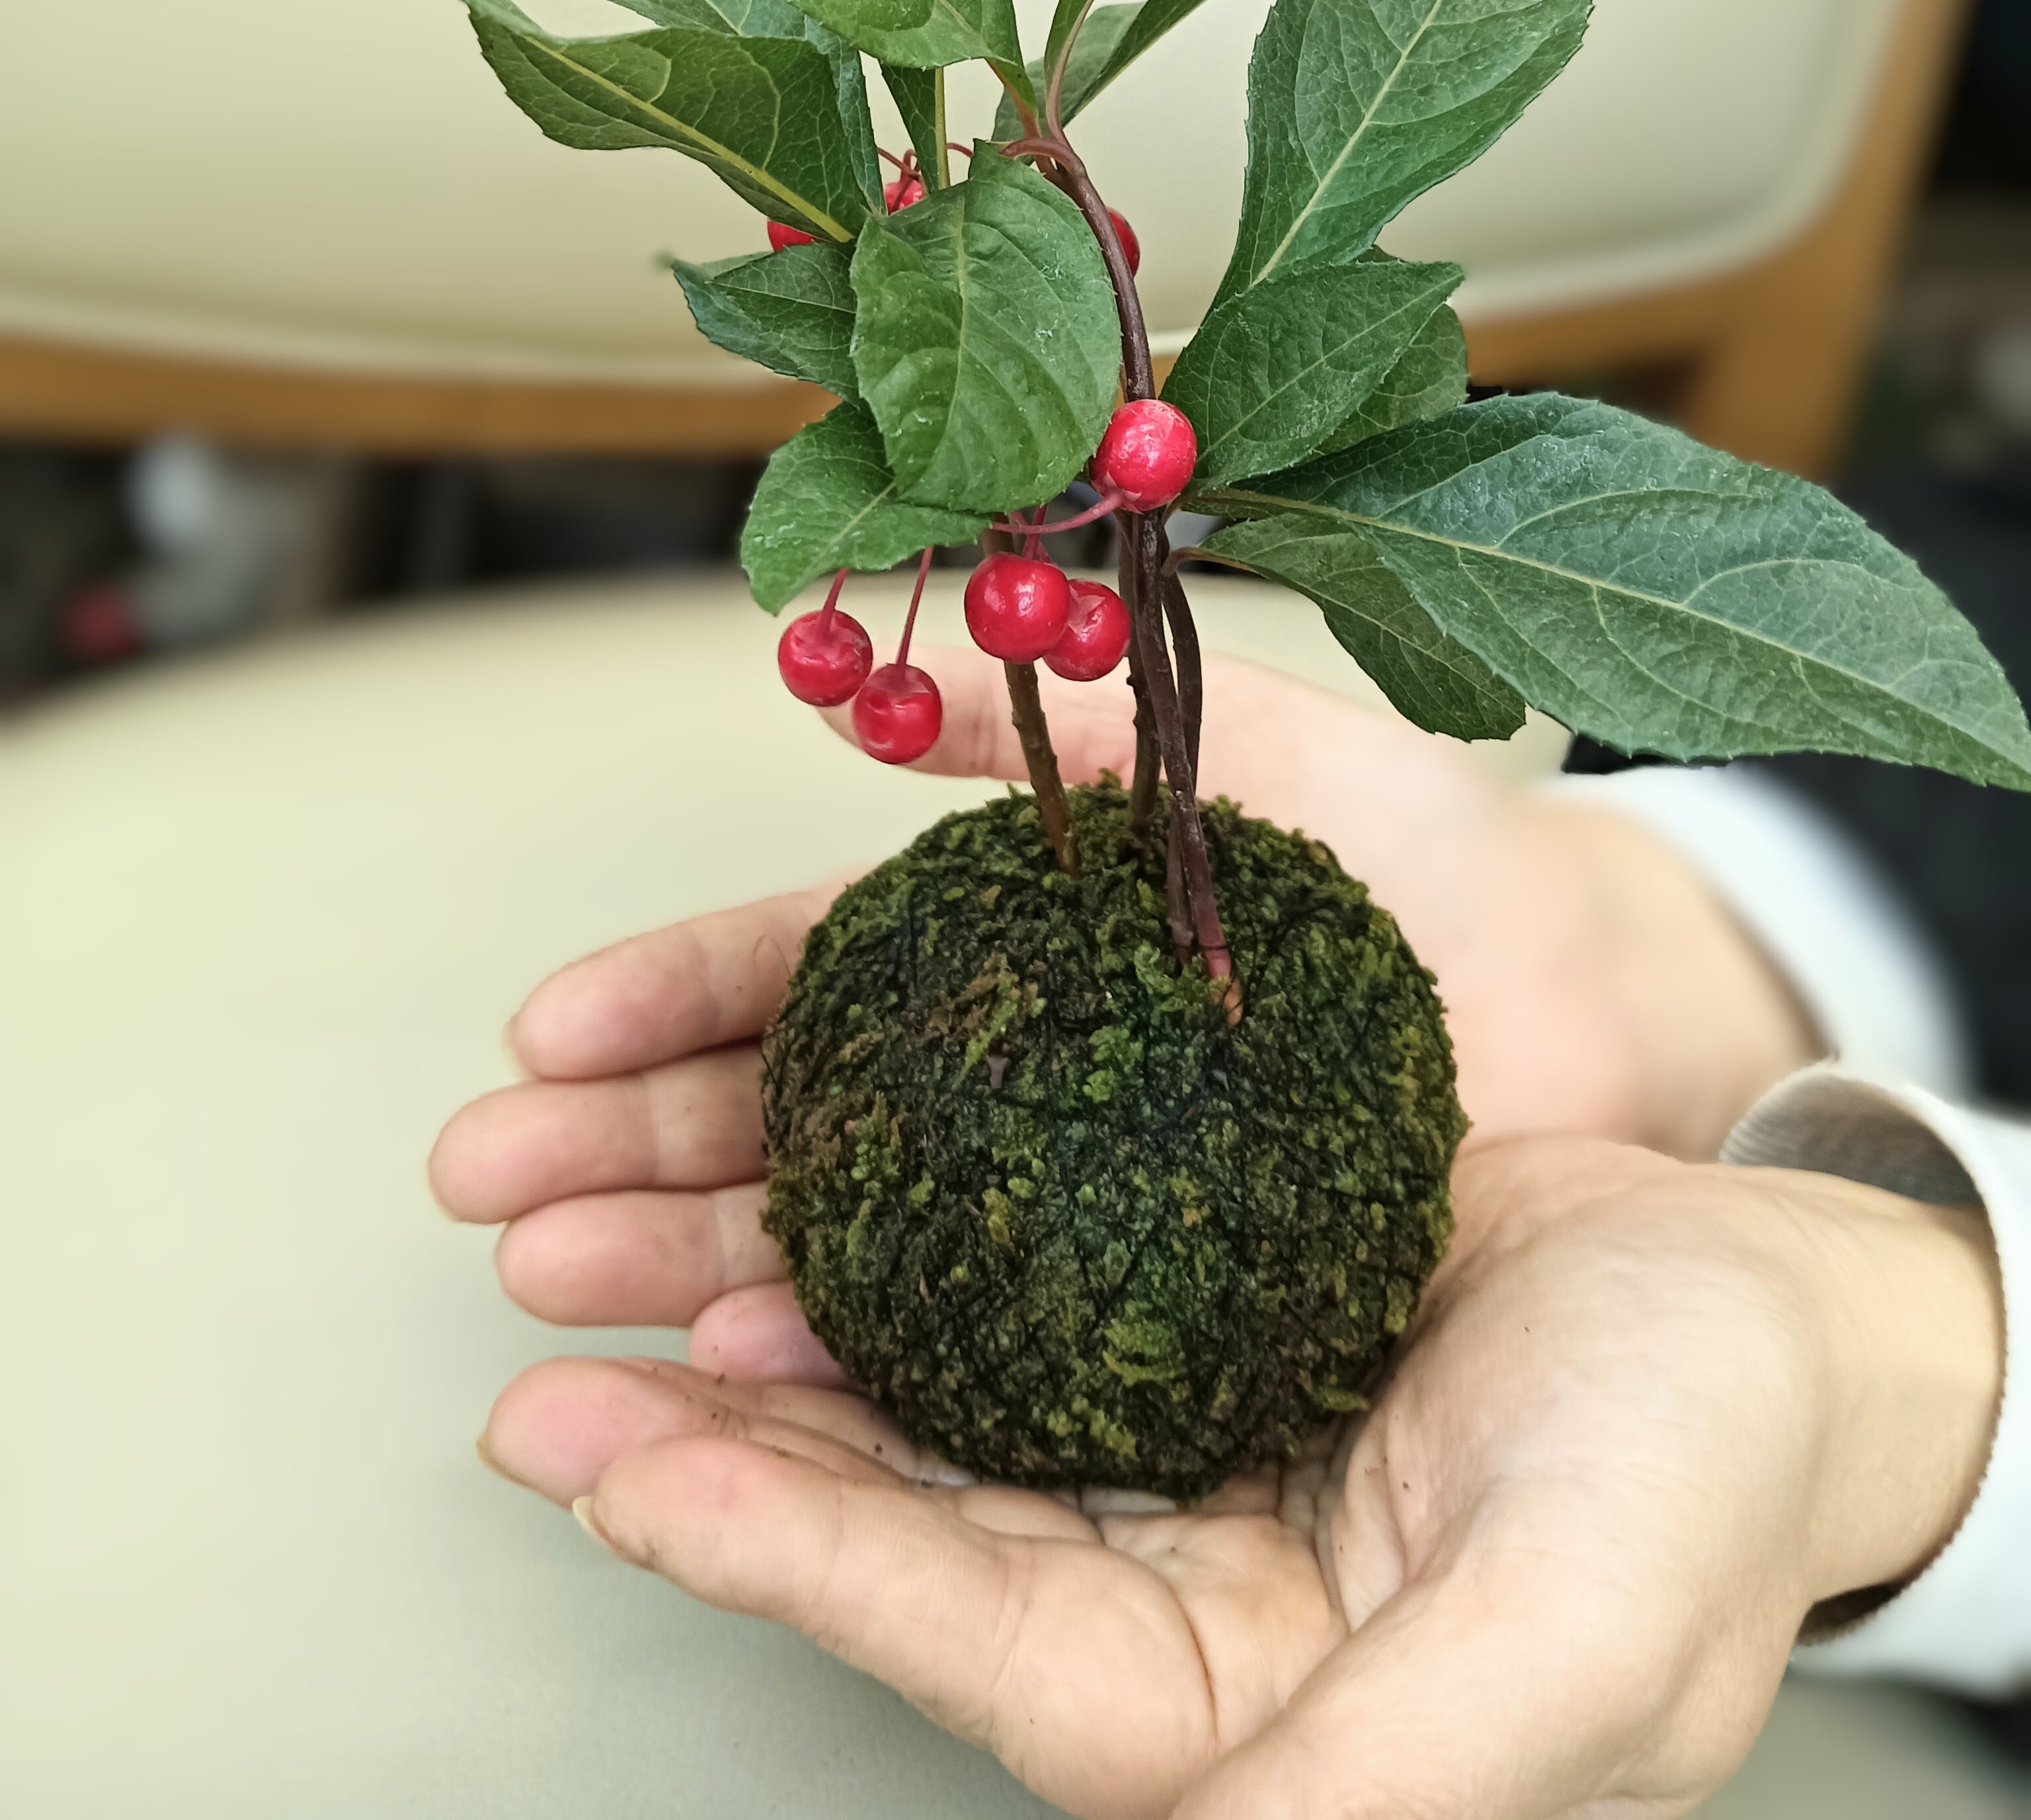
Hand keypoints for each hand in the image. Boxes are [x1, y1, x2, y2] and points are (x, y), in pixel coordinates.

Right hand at [430, 642, 1814, 1381]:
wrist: (1621, 1014)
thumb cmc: (1451, 865)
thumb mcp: (1264, 752)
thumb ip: (1083, 727)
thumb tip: (870, 704)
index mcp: (1020, 940)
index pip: (808, 968)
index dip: (673, 999)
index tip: (547, 1036)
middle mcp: (1022, 1078)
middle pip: (788, 1119)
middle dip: (627, 1156)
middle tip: (497, 1194)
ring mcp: (1074, 1207)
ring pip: (846, 1246)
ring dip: (690, 1274)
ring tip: (564, 1301)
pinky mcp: (1148, 1324)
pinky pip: (971, 1356)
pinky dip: (846, 1377)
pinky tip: (742, 1390)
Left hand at [477, 1134, 2000, 1819]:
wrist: (1781, 1306)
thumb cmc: (1709, 1470)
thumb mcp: (1574, 1625)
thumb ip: (1385, 1774)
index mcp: (1228, 1703)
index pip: (965, 1640)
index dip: (788, 1555)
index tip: (621, 1463)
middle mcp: (1161, 1573)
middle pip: (894, 1508)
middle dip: (701, 1437)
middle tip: (534, 1349)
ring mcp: (1160, 1423)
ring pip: (914, 1375)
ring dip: (749, 1307)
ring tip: (582, 1237)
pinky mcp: (1179, 1284)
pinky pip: (994, 1248)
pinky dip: (881, 1202)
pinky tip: (782, 1143)